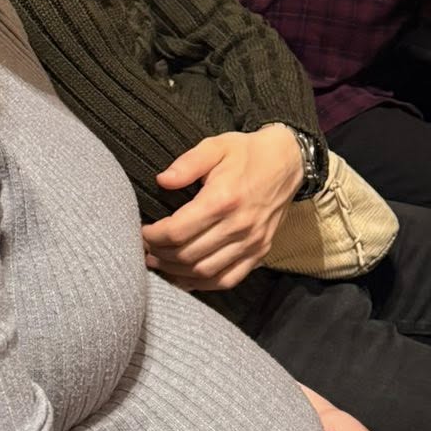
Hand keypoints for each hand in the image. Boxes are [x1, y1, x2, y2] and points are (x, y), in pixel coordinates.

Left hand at [143, 126, 303, 290]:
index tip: (143, 231)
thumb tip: (162, 180)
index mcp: (223, 199)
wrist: (287, 162)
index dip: (154, 236)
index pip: (178, 231)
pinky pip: (228, 279)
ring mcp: (251, 242)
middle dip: (160, 255)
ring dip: (177, 272)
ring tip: (159, 264)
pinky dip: (204, 284)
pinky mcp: (260, 251)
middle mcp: (238, 225)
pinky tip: (186, 278)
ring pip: (205, 271)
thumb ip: (187, 163)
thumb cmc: (246, 153)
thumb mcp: (215, 146)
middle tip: (145, 249)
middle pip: (188, 254)